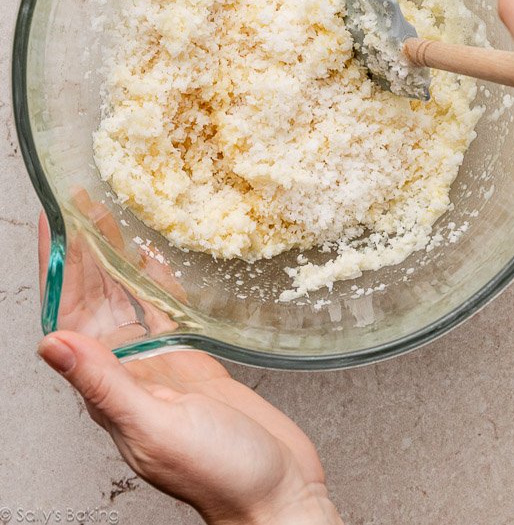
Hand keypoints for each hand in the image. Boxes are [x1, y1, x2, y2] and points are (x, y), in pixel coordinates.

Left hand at [36, 216, 341, 524]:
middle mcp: (131, 374)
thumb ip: (104, 385)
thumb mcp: (156, 426)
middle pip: (98, 303)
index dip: (62, 270)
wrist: (276, 494)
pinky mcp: (198, 366)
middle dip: (87, 254)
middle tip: (84, 206)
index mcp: (110, 388)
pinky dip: (162, 286)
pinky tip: (160, 262)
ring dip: (120, 264)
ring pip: (132, 305)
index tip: (58, 225)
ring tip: (113, 221)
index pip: (71, 317)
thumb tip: (50, 343)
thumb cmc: (221, 474)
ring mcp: (164, 370)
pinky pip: (171, 316)